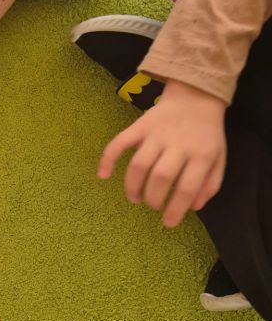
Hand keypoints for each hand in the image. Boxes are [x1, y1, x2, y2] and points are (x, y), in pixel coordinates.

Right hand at [98, 80, 226, 226]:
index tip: (168, 223)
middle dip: (153, 198)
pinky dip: (108, 159)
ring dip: (133, 186)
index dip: (175, 209)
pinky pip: (119, 142)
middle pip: (160, 177)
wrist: (196, 97)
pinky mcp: (140, 125)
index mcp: (201, 154)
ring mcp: (156, 134)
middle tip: (151, 206)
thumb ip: (210, 184)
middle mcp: (178, 144)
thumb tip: (193, 207)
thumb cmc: (206, 133)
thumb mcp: (219, 158)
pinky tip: (103, 175)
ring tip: (135, 198)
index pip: (186, 187)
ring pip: (139, 164)